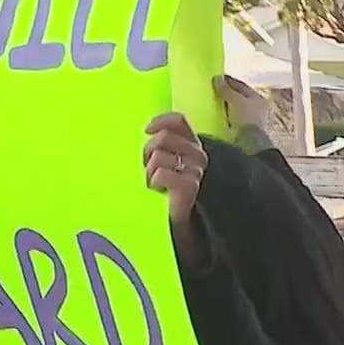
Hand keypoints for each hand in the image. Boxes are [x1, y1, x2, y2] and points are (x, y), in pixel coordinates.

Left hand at [144, 113, 206, 233]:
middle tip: (147, 168)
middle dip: (147, 151)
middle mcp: (198, 155)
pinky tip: (157, 191)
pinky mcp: (189, 186)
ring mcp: (196, 171)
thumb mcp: (162, 161)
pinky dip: (153, 182)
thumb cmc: (165, 190)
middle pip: (164, 137)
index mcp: (192, 145)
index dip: (160, 122)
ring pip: (159, 156)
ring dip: (148, 170)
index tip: (147, 130)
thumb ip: (160, 144)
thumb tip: (145, 130)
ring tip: (152, 183)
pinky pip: (161, 173)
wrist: (175, 222)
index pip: (179, 121)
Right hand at [214, 75, 269, 129]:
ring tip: (212, 100)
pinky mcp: (243, 129)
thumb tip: (217, 78)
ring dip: (225, 104)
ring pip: (235, 107)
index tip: (215, 77)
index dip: (228, 81)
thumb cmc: (246, 118)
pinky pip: (231, 117)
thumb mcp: (236, 100)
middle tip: (212, 88)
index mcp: (258, 98)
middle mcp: (257, 107)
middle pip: (238, 96)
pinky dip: (225, 114)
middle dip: (226, 92)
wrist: (249, 144)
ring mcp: (250, 119)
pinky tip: (216, 113)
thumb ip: (226, 89)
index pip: (241, 85)